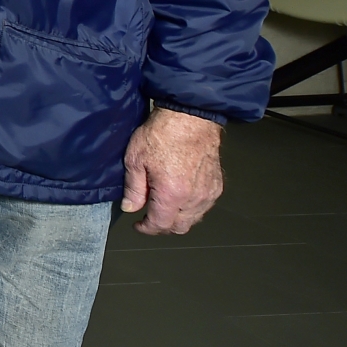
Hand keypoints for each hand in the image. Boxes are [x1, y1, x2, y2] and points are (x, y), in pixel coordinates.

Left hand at [120, 107, 224, 234]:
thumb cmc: (161, 134)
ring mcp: (208, 192)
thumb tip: (130, 208)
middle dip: (163, 226)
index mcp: (172, 194)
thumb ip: (133, 188)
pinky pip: (204, 206)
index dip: (147, 228)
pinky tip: (180, 198)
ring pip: (194, 218)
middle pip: (180, 227)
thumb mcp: (135, 160)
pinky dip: (192, 208)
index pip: (160, 224)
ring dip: (178, 218)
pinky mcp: (217, 184)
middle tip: (149, 218)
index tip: (138, 225)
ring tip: (164, 207)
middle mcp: (194, 198)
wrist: (190, 117)